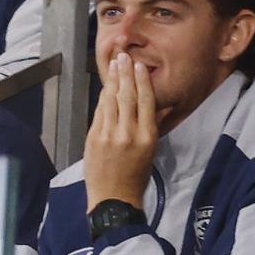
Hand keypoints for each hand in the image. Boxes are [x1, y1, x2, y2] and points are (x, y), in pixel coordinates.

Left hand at [84, 52, 160, 211]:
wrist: (114, 199)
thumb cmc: (136, 176)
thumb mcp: (151, 151)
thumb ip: (153, 125)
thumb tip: (160, 104)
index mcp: (147, 137)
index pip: (145, 101)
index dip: (141, 80)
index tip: (138, 65)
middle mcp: (128, 133)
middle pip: (127, 96)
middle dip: (125, 73)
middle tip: (123, 56)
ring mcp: (109, 135)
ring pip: (111, 100)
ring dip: (113, 80)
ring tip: (114, 64)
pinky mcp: (93, 138)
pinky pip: (99, 111)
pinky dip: (103, 96)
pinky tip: (106, 85)